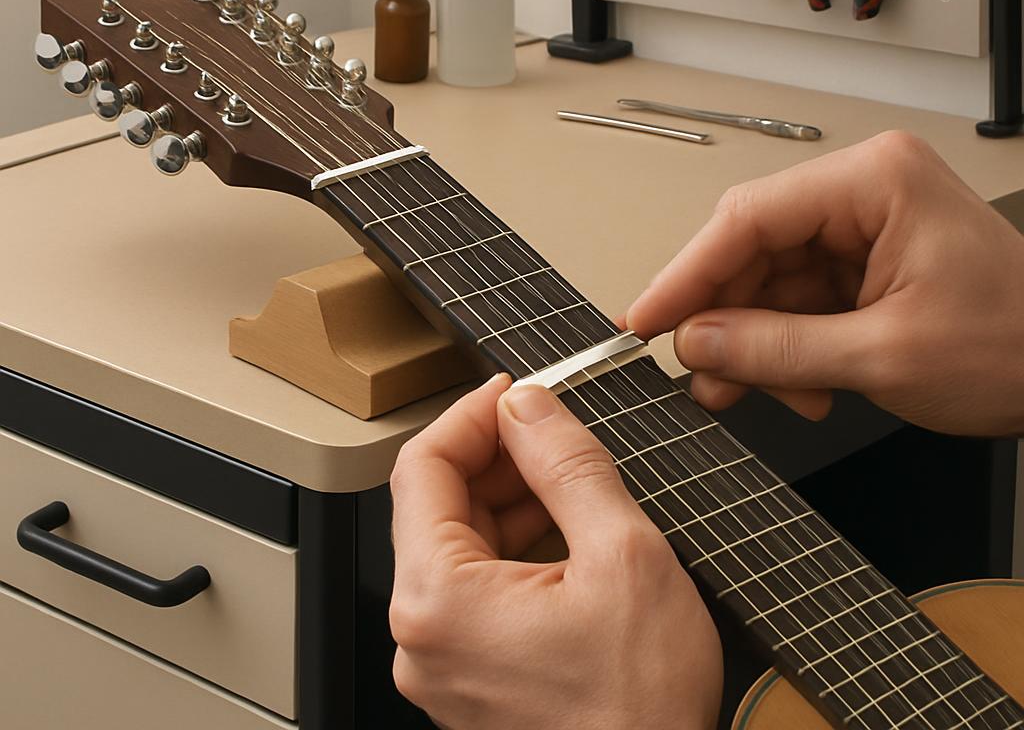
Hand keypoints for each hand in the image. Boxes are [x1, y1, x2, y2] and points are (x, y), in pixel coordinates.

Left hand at [389, 374, 721, 729]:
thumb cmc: (642, 709)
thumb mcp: (621, 554)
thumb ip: (566, 463)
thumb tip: (527, 405)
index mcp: (438, 599)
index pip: (422, 466)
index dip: (471, 414)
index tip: (513, 390)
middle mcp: (422, 635)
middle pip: (436, 503)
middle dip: (496, 454)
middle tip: (552, 427)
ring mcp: (443, 660)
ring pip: (459, 542)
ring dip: (510, 496)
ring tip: (568, 475)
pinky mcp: (470, 675)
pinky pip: (475, 585)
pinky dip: (514, 544)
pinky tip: (562, 528)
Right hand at [627, 131, 1023, 435]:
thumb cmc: (1023, 344)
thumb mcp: (887, 356)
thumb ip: (779, 348)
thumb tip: (697, 341)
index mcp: (874, 182)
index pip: (749, 218)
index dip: (687, 273)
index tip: (645, 318)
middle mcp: (863, 193)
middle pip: (753, 249)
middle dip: (724, 318)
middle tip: (696, 369)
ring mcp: (864, 228)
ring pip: (770, 281)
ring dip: (754, 343)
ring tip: (741, 392)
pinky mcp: (866, 264)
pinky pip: (799, 301)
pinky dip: (786, 349)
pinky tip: (793, 389)